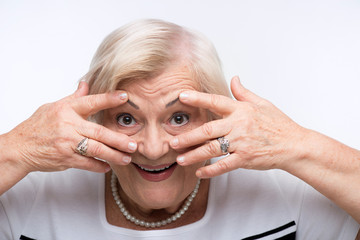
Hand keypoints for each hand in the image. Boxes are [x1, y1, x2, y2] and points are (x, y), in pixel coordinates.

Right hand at [5, 81, 136, 173]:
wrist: (19, 147)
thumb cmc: (37, 126)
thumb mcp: (53, 107)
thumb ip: (73, 98)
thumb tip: (86, 84)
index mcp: (66, 110)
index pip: (91, 102)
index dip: (109, 99)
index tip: (125, 97)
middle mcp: (68, 126)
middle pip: (99, 132)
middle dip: (118, 139)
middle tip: (133, 144)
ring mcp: (67, 143)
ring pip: (96, 150)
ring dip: (113, 155)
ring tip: (127, 158)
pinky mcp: (65, 159)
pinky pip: (86, 163)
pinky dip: (98, 166)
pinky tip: (108, 166)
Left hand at [170, 76, 306, 177]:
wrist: (294, 145)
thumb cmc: (278, 124)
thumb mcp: (262, 103)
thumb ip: (244, 93)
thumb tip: (234, 78)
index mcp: (241, 110)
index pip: (215, 101)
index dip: (197, 98)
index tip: (181, 96)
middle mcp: (239, 125)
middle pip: (208, 130)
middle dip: (188, 136)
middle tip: (172, 141)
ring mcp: (242, 143)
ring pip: (212, 149)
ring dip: (194, 155)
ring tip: (180, 159)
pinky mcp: (245, 158)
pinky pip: (224, 165)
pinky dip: (210, 170)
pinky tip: (199, 173)